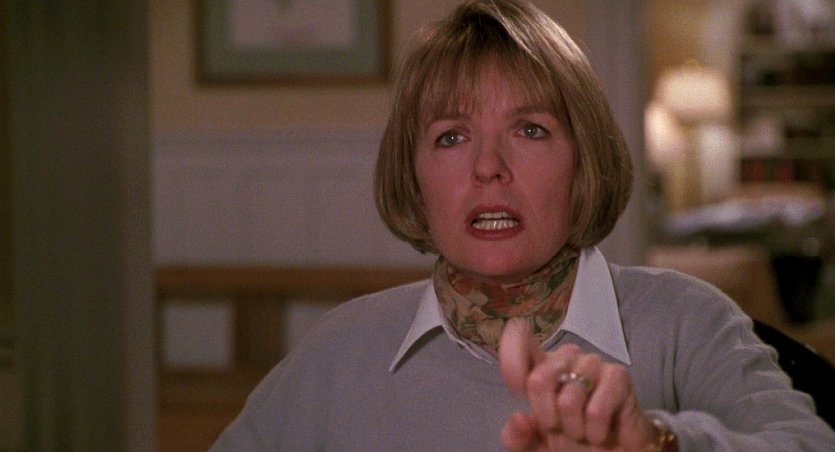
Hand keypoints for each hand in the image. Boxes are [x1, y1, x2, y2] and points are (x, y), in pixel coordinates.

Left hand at [498, 318, 657, 450]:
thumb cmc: (571, 442)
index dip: (512, 362)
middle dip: (547, 417)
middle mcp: (565, 357)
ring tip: (583, 430)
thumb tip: (519, 418)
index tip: (517, 390)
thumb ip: (517, 436)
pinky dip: (594, 432)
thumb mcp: (534, 445)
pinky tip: (600, 432)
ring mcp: (592, 363)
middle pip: (538, 380)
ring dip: (574, 428)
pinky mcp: (618, 376)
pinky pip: (596, 410)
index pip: (518, 338)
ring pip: (568, 401)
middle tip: (560, 427)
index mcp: (540, 365)